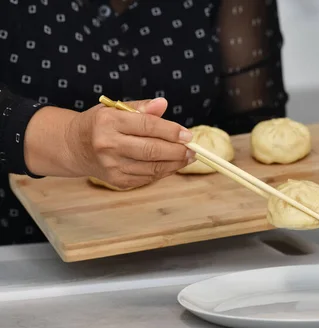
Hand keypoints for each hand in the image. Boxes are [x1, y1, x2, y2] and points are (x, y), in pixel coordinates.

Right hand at [25, 98, 194, 188]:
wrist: (74, 147)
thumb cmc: (100, 124)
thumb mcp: (115, 109)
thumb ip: (142, 107)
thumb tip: (163, 104)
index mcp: (109, 122)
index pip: (147, 126)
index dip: (171, 131)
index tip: (188, 135)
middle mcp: (108, 145)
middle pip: (152, 150)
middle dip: (178, 151)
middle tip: (193, 150)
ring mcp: (112, 166)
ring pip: (152, 168)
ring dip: (175, 164)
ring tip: (187, 158)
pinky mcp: (116, 181)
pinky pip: (147, 178)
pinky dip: (163, 172)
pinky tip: (171, 165)